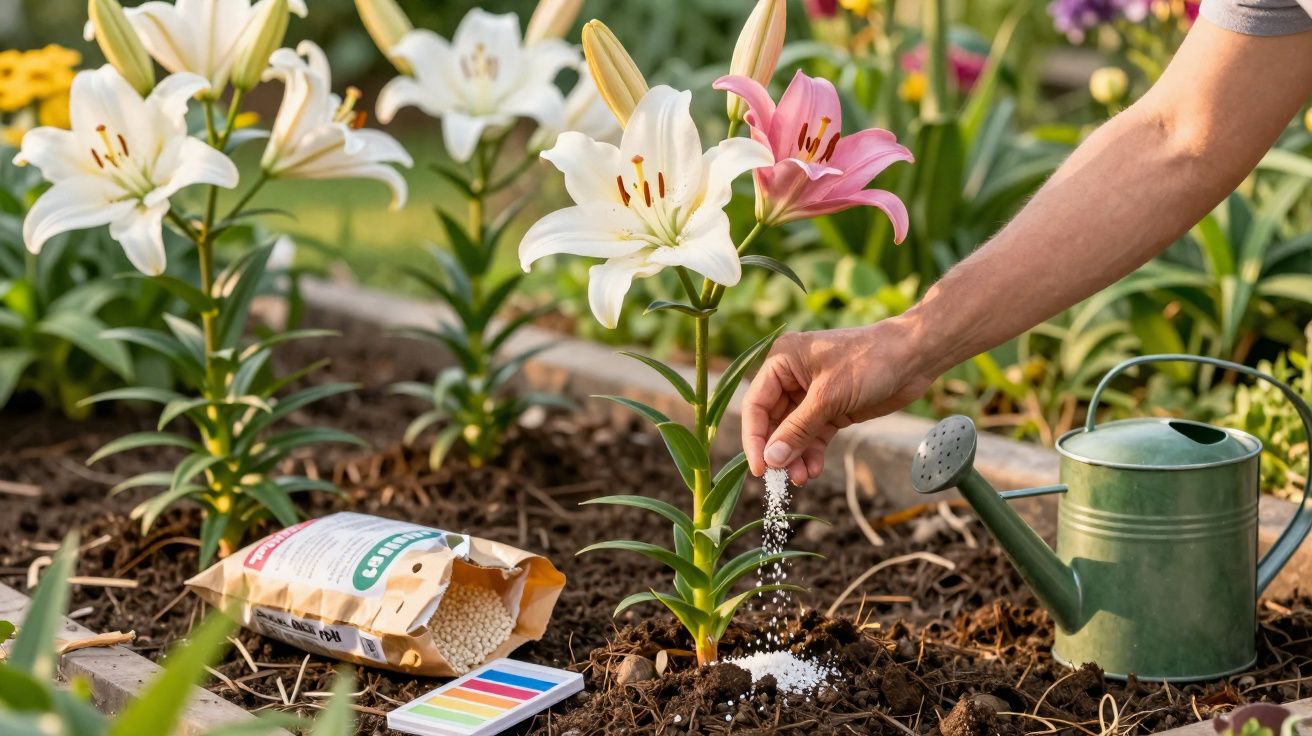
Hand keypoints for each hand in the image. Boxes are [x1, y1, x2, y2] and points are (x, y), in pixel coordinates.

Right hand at [741, 319, 933, 483]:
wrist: (914, 357)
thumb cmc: (869, 362)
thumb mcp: (829, 397)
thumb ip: (797, 429)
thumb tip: (771, 460)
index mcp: (782, 361)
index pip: (756, 404)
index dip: (754, 438)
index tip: (759, 469)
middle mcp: (791, 377)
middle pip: (773, 422)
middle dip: (778, 451)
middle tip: (781, 479)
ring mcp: (811, 394)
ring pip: (793, 433)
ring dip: (795, 456)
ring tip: (802, 478)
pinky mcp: (831, 408)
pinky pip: (813, 435)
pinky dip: (812, 452)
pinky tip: (814, 469)